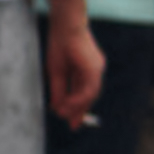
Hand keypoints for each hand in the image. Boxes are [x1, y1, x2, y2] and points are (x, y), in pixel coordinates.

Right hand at [43, 8, 104, 125]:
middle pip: (90, 96)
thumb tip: (57, 107)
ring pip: (90, 94)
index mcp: (87, 69)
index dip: (78, 107)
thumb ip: (59, 90)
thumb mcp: (56, 72)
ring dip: (78, 107)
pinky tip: (69, 106)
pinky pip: (89, 88)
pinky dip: (79, 99)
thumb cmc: (60, 45)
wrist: (66, 27)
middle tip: (73, 126)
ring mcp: (97, 69)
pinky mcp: (94, 68)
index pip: (84, 92)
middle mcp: (95, 70)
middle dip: (81, 111)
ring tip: (66, 117)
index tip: (71, 121)